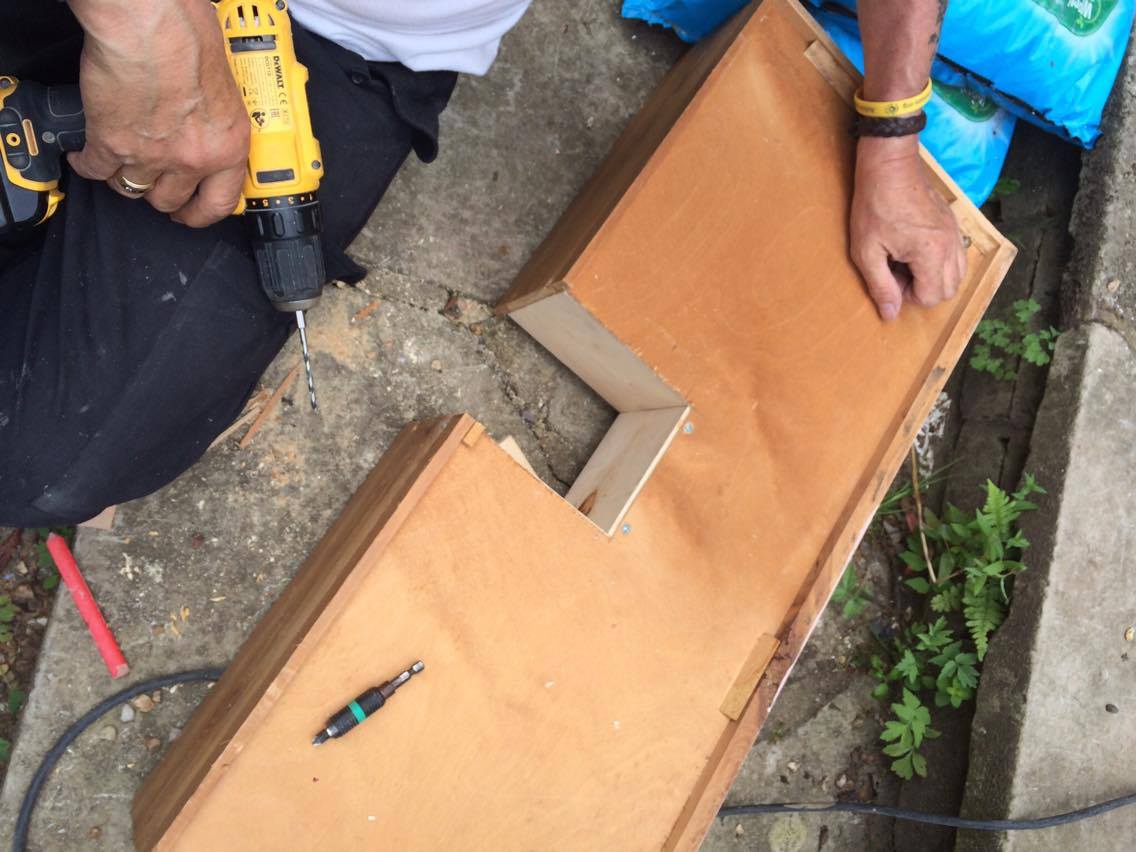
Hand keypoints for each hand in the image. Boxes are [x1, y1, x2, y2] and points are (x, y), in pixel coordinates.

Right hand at [67, 0, 249, 226]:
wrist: (153, 24)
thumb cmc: (189, 37)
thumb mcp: (223, 88)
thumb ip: (214, 117)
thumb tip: (205, 123)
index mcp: (228, 146)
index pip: (220, 202)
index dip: (202, 213)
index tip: (193, 213)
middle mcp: (193, 158)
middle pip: (170, 199)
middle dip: (159, 193)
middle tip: (151, 183)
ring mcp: (152, 156)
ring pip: (133, 189)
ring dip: (124, 179)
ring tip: (119, 166)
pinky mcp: (112, 144)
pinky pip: (96, 170)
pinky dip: (87, 165)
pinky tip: (84, 157)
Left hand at [850, 136, 965, 320]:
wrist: (889, 166)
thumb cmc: (874, 206)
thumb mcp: (866, 251)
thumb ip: (881, 286)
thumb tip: (891, 315)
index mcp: (931, 253)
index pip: (932, 297)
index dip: (908, 295)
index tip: (890, 277)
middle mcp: (951, 245)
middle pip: (950, 289)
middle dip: (924, 289)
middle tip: (897, 271)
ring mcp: (955, 232)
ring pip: (958, 274)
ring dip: (934, 277)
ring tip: (907, 261)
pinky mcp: (953, 224)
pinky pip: (957, 255)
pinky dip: (940, 261)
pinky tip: (916, 248)